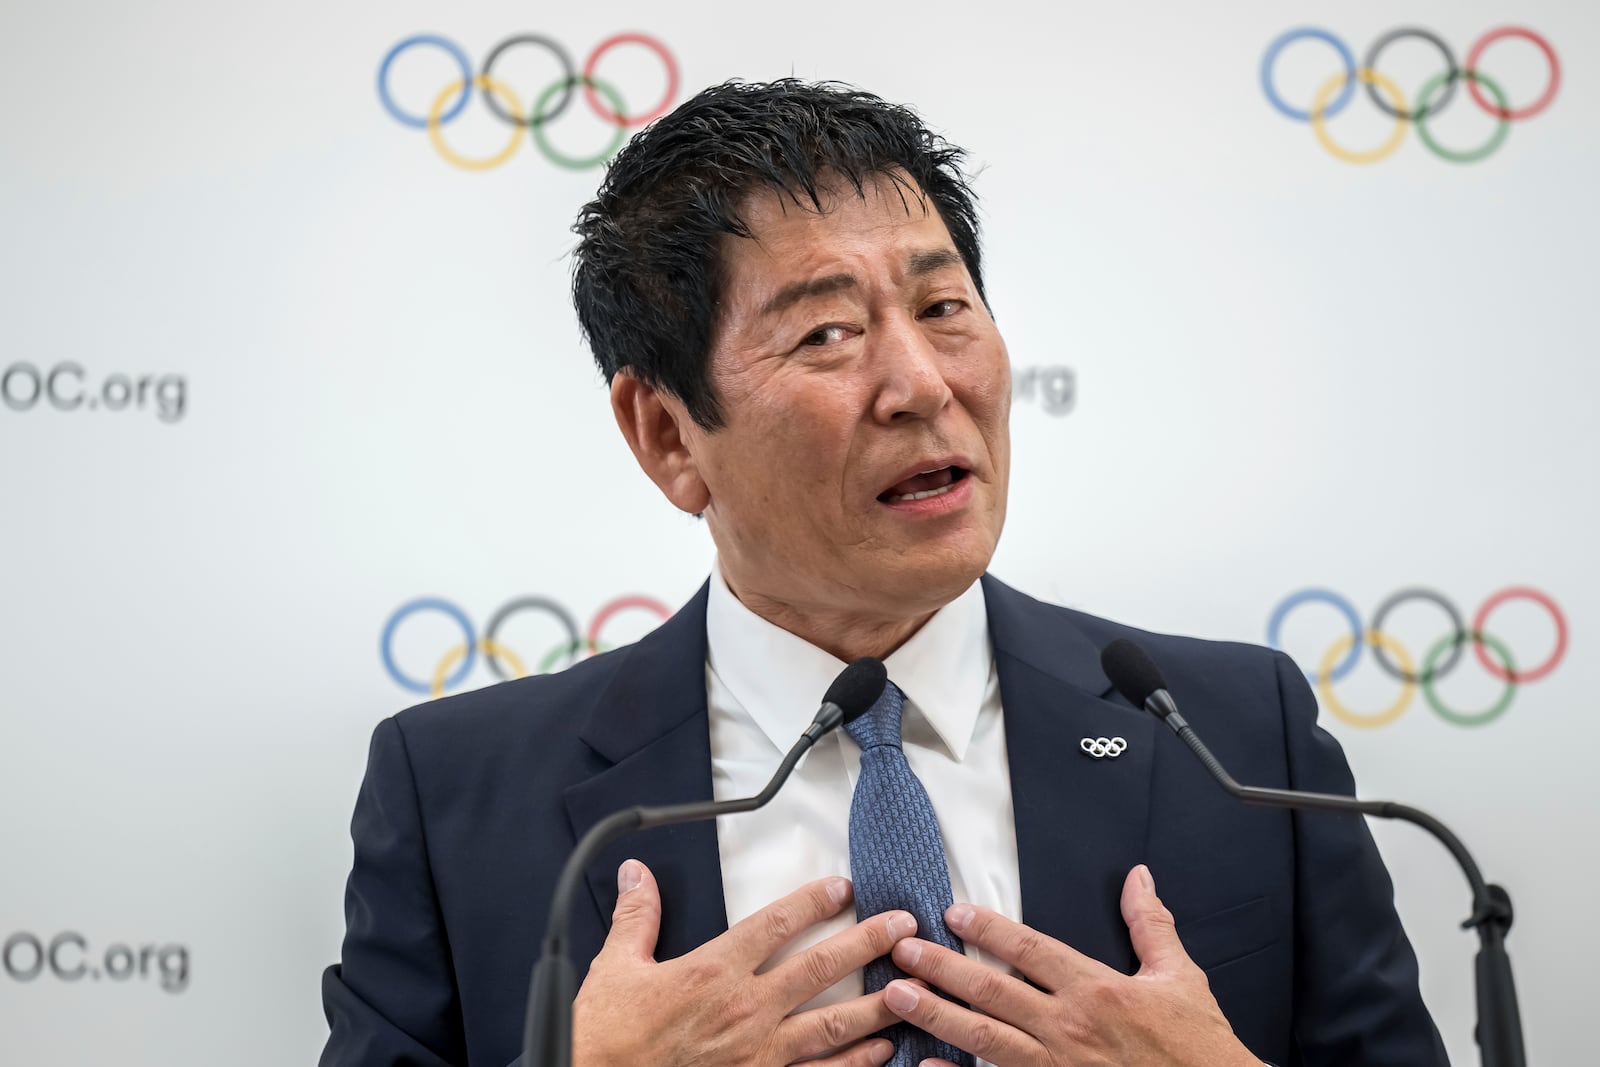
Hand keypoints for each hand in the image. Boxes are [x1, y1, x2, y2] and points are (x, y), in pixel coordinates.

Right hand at [573, 860, 916, 1066]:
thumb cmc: (607, 1038)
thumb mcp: (614, 968)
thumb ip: (638, 917)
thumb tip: (636, 873)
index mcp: (713, 971)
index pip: (774, 924)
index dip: (813, 901)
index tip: (843, 887)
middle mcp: (746, 1010)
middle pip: (820, 968)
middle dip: (868, 942)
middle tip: (904, 925)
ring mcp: (759, 1054)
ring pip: (833, 1024)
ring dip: (877, 1004)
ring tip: (912, 986)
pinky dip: (856, 1064)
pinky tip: (884, 1051)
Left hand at [881, 865, 1258, 1066]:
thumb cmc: (1197, 1046)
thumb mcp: (1179, 976)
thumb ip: (1150, 925)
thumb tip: (1138, 878)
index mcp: (1097, 991)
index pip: (1030, 950)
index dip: (988, 929)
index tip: (953, 912)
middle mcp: (1070, 1027)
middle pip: (994, 992)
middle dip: (942, 968)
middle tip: (902, 950)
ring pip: (985, 1039)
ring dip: (936, 1016)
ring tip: (897, 997)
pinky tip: (925, 1064)